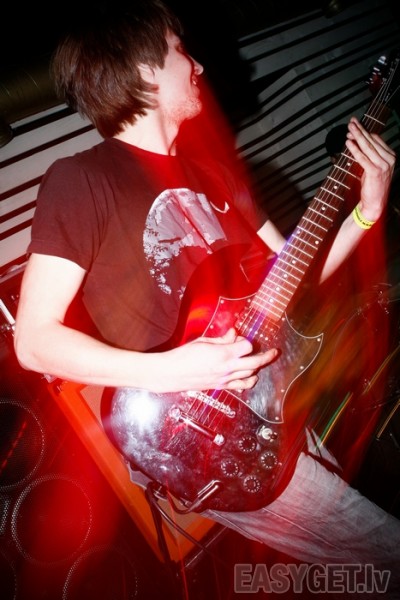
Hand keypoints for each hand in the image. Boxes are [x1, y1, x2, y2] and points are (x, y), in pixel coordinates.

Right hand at [156, 327, 277, 392]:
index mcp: (223, 354)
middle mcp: (227, 368)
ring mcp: (224, 380)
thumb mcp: (203, 341)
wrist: (171, 373)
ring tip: (258, 362)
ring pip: (250, 375)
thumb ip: (222, 339)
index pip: (247, 346)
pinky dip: (248, 381)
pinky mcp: (220, 387)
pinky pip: (240, 386)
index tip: (240, 338)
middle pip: (255, 363)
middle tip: (273, 352)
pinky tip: (250, 377)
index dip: (246, 341)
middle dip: (266, 356)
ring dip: (256, 368)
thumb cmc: (184, 356)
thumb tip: (233, 333)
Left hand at [346, 117, 395, 220]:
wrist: (374, 203)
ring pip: (367, 147)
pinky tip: (349, 143)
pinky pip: (363, 158)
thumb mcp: (371, 166)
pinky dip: (355, 150)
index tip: (355, 126)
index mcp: (390, 156)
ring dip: (357, 137)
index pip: (376, 139)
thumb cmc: (372, 185)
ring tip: (349, 129)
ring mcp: (383, 165)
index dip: (364, 131)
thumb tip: (358, 140)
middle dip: (360, 130)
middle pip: (372, 141)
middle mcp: (389, 159)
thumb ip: (368, 154)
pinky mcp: (375, 172)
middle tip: (351, 122)